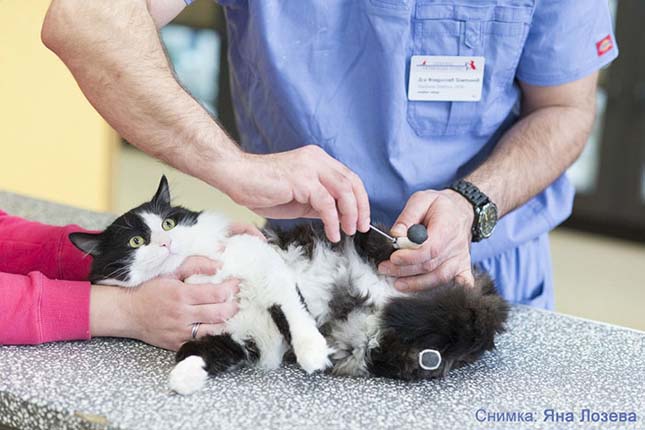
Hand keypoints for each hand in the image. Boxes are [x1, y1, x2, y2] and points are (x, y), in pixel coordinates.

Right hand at [90, 257, 238, 350]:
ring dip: (229, 322)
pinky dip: (215, 334)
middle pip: (220, 314)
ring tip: (235, 312)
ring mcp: (181, 333)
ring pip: (215, 331)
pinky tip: (221, 326)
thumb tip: (218, 264)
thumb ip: (195, 264)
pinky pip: (203, 342)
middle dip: (235, 306)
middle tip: (241, 298)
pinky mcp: (179, 345)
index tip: (239, 282)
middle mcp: (183, 316)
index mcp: (181, 295)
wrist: (127, 313)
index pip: (217, 294)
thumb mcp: (170, 271)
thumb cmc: (149, 289)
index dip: (232, 288)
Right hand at [221, 145, 369, 241]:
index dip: (360, 199)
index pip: (349, 177)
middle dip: (360, 208)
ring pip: (343, 191)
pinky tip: (331, 233)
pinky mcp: (301, 179)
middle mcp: (316, 159)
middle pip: (352, 182)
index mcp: (317, 160)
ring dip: (350, 215)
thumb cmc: (262, 187)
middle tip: (360, 227)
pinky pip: (326, 203)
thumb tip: (339, 217)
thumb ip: (318, 204)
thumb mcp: (298, 199)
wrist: (236, 176)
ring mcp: (309, 167)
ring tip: (347, 231)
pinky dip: (332, 221)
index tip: (361, 218)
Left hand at [378, 190, 474, 290]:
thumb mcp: (421, 199)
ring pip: (440, 278)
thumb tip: (395, 235)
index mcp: (447, 227)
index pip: (430, 248)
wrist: (462, 210)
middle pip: (431, 265)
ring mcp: (460, 258)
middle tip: (384, 268)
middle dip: (404, 270)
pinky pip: (461, 283)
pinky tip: (434, 298)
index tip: (393, 257)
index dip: (411, 257)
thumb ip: (407, 216)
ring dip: (417, 284)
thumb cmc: (438, 206)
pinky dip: (451, 291)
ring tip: (397, 284)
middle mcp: (456, 245)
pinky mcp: (463, 266)